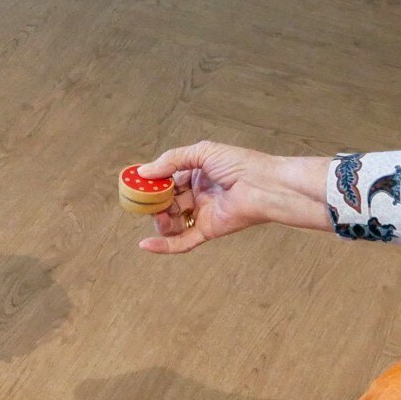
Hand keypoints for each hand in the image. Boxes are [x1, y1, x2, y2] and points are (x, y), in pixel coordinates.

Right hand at [137, 141, 326, 254]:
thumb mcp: (203, 153)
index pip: (168, 180)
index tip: (136, 184)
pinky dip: (163, 246)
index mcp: (197, 174)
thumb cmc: (240, 164)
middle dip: (154, 202)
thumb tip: (144, 172)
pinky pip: (181, 242)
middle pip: (166, 202)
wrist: (264, 185)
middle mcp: (198, 195)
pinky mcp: (207, 231)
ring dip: (159, 220)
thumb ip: (172, 160)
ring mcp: (201, 214)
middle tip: (144, 201)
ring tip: (158, 214)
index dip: (153, 183)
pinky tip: (145, 245)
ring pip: (171, 222)